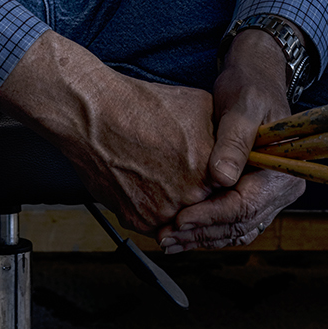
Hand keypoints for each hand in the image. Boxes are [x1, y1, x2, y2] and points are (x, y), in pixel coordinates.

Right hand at [0, 30, 215, 235]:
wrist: (94, 114)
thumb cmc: (141, 105)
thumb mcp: (199, 105)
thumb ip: (223, 133)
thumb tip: (233, 145)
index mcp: (209, 172)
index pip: (228, 190)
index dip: (219, 179)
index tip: (210, 170)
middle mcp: (188, 198)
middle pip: (204, 206)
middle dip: (198, 192)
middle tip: (184, 172)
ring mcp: (161, 213)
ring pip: (179, 218)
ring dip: (175, 203)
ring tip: (162, 175)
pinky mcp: (136, 220)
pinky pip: (154, 223)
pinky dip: (152, 208)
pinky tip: (145, 181)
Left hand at [158, 29, 304, 252]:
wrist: (252, 79)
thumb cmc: (250, 87)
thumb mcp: (243, 106)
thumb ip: (234, 141)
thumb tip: (222, 178)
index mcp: (284, 172)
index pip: (246, 206)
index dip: (212, 215)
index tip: (181, 219)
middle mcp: (280, 190)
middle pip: (240, 224)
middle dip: (202, 233)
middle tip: (167, 237)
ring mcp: (266, 195)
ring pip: (234, 229)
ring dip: (201, 237)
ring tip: (168, 239)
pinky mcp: (250, 193)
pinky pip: (230, 221)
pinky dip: (206, 228)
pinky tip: (181, 231)